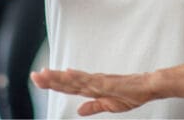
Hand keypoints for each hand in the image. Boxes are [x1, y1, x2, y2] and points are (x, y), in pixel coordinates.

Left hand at [31, 68, 156, 115]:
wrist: (148, 87)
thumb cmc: (131, 93)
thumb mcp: (109, 105)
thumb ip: (93, 106)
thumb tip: (78, 110)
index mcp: (92, 88)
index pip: (68, 86)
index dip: (53, 83)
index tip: (39, 79)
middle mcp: (92, 82)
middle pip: (67, 81)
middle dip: (50, 79)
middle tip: (34, 75)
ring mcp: (99, 81)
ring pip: (75, 79)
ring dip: (60, 76)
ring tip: (45, 73)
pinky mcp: (107, 83)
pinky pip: (90, 80)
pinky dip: (78, 76)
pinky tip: (68, 73)